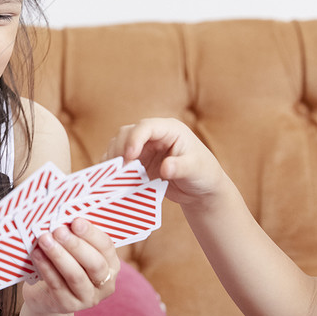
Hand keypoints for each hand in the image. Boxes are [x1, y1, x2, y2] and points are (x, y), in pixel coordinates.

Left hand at [24, 217, 118, 312]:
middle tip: (58, 230)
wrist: (46, 295)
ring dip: (59, 255)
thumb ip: (74, 235)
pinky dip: (46, 268)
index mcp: (111, 264)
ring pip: (75, 276)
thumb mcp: (72, 250)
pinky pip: (57, 285)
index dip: (92, 234)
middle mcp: (105, 284)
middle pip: (94, 264)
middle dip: (76, 245)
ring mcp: (88, 298)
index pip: (106, 247)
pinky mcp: (68, 306)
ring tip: (44, 240)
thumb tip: (64, 215)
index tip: (76, 221)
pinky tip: (37, 254)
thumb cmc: (61, 264)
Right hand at [106, 117, 226, 204]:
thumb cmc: (203, 173)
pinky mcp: (136, 160)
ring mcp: (142, 147)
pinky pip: (118, 160)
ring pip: (118, 146)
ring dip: (114, 161)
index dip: (134, 139)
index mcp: (169, 129)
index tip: (129, 157)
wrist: (200, 188)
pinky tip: (114, 180)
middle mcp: (153, 135)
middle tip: (120, 172)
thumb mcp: (196, 170)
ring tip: (116, 178)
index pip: (145, 127)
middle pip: (126, 134)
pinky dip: (113, 169)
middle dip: (120, 151)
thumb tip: (166, 168)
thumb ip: (181, 167)